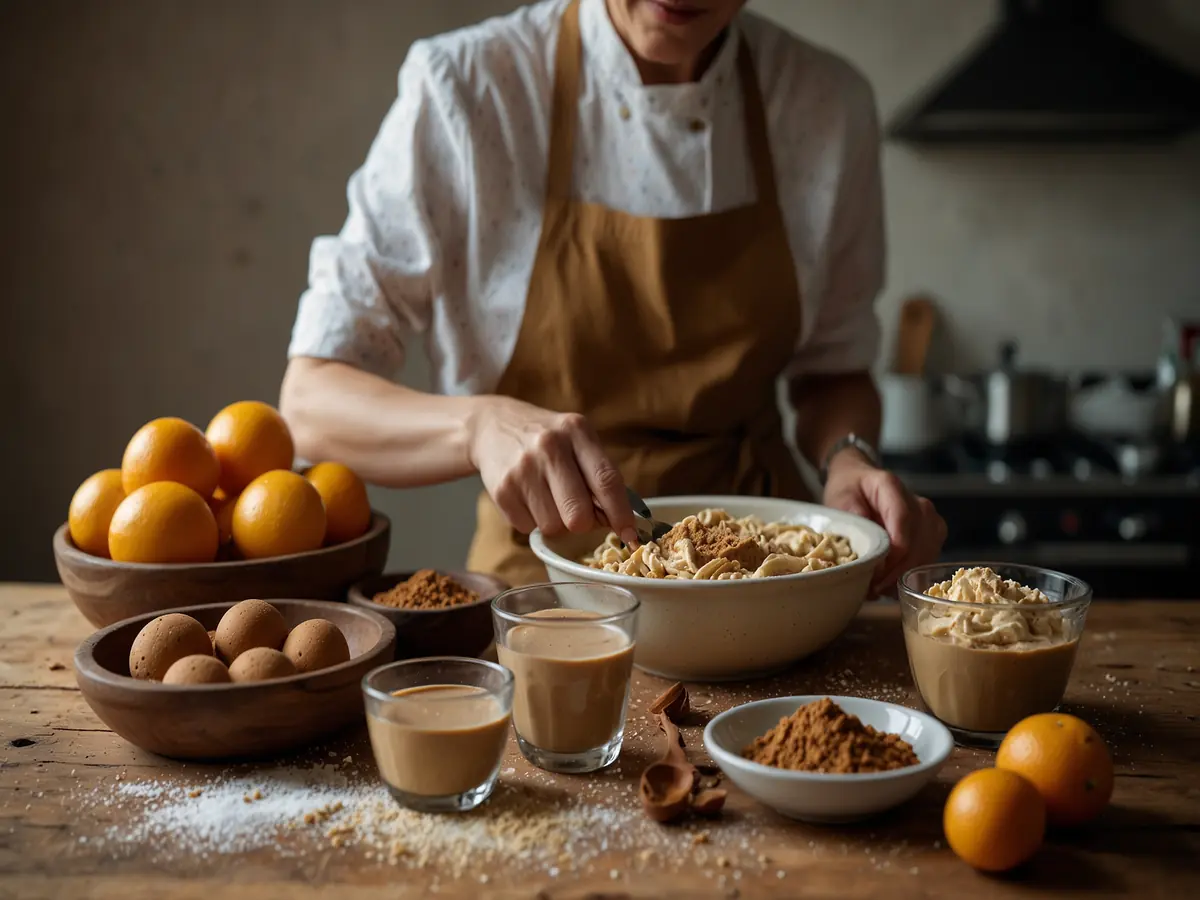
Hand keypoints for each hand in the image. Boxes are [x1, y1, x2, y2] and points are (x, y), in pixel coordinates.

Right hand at [466, 396, 636, 542]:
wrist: (493, 425)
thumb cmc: (547, 439)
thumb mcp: (577, 440)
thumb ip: (599, 475)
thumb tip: (619, 521)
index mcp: (577, 431)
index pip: (606, 481)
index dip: (621, 514)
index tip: (630, 535)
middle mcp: (549, 447)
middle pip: (579, 516)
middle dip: (583, 523)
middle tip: (578, 511)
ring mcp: (523, 469)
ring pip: (554, 527)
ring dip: (555, 521)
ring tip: (548, 497)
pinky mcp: (501, 489)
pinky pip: (528, 528)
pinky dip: (532, 520)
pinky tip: (528, 497)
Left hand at [822, 451, 946, 595]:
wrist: (859, 481)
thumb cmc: (849, 491)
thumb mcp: (839, 501)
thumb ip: (855, 525)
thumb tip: (871, 557)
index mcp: (890, 487)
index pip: (902, 520)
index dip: (893, 551)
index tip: (877, 574)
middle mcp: (918, 502)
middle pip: (918, 542)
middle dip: (896, 571)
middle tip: (872, 588)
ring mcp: (930, 518)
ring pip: (927, 554)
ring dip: (904, 575)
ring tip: (878, 587)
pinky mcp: (934, 533)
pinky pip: (929, 559)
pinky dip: (910, 574)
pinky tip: (890, 581)